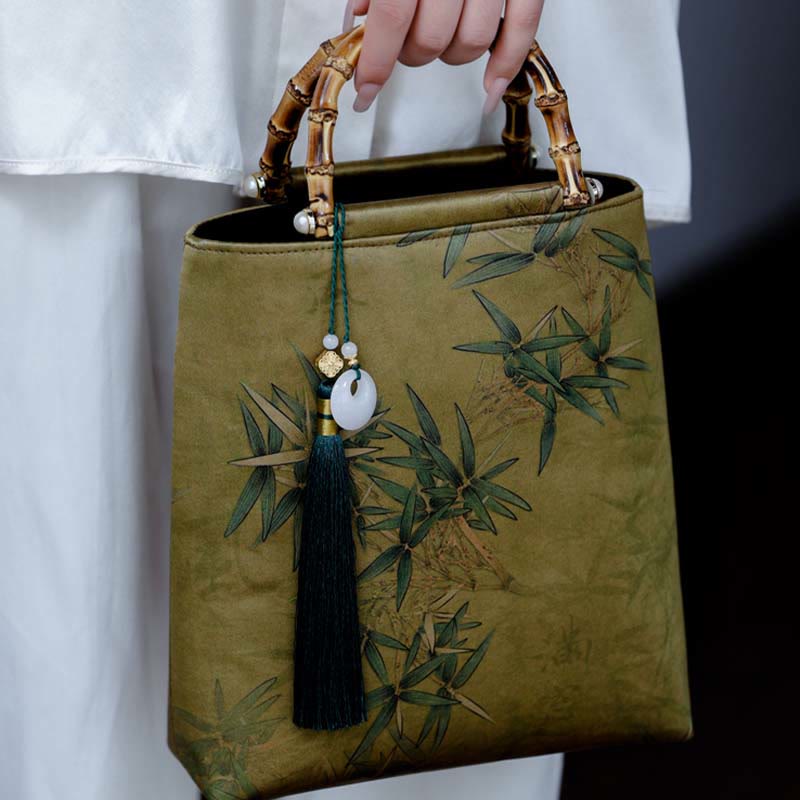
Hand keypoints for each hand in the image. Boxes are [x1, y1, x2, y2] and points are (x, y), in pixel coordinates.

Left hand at [343, 0, 544, 113]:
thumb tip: (357, 19)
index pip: (392, 19)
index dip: (376, 64)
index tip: (366, 90)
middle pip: (431, 40)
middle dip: (411, 56)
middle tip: (402, 46)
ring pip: (470, 44)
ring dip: (449, 56)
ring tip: (438, 39)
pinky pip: (522, 30)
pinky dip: (505, 65)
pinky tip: (489, 86)